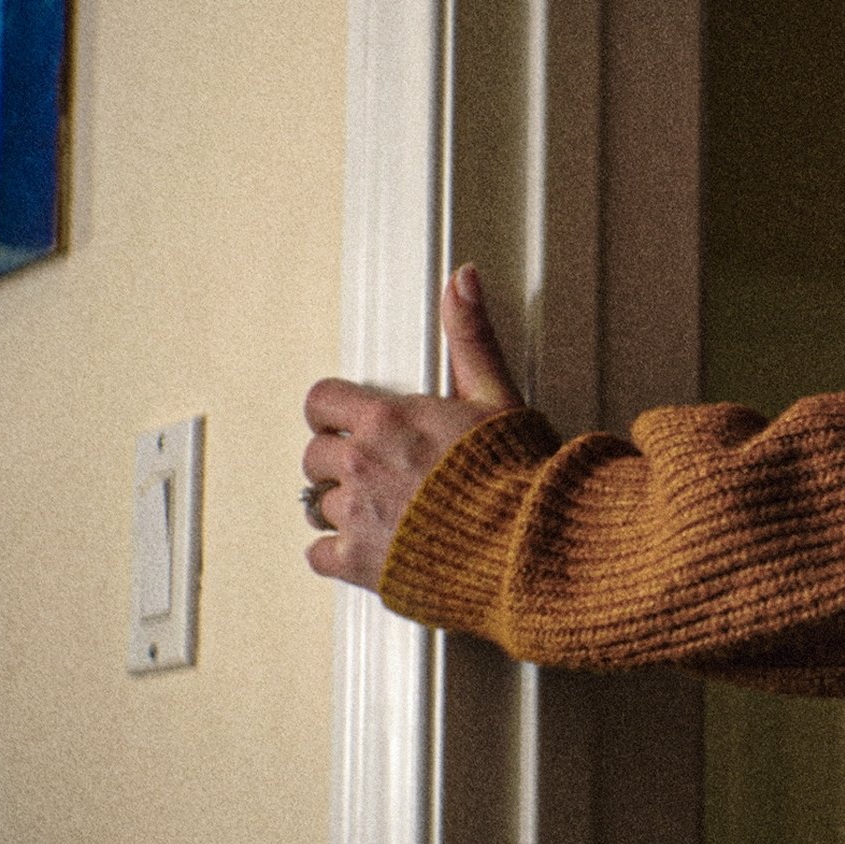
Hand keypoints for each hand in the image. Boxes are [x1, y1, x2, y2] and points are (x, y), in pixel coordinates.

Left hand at [302, 264, 521, 591]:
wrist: (528, 543)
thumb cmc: (518, 474)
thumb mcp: (496, 393)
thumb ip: (470, 335)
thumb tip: (462, 279)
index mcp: (386, 420)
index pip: (321, 403)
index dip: (334, 414)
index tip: (350, 424)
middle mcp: (362, 465)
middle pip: (315, 457)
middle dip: (339, 462)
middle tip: (372, 470)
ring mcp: (358, 517)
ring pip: (317, 506)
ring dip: (342, 507)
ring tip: (376, 510)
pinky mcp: (361, 564)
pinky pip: (320, 555)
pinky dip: (337, 554)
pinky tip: (367, 547)